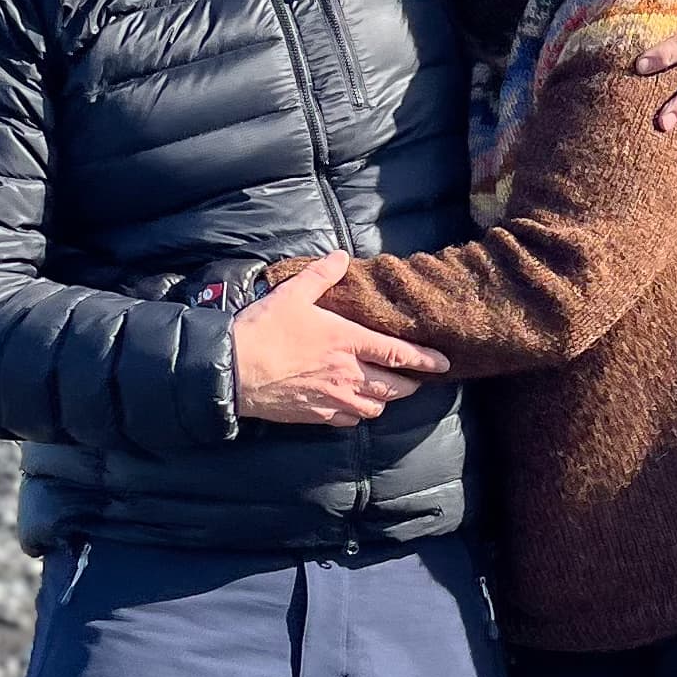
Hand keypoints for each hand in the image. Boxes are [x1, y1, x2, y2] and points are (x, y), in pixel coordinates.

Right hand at [229, 252, 443, 424]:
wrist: (232, 370)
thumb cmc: (264, 329)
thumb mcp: (293, 293)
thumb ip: (322, 275)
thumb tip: (340, 256)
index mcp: (348, 342)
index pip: (399, 355)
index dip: (426, 361)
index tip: (443, 364)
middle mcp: (348, 374)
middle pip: (394, 387)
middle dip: (410, 384)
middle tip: (415, 378)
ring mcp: (333, 398)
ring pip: (375, 407)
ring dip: (385, 400)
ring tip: (385, 390)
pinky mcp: (316, 415)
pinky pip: (350, 420)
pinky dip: (358, 413)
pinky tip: (353, 405)